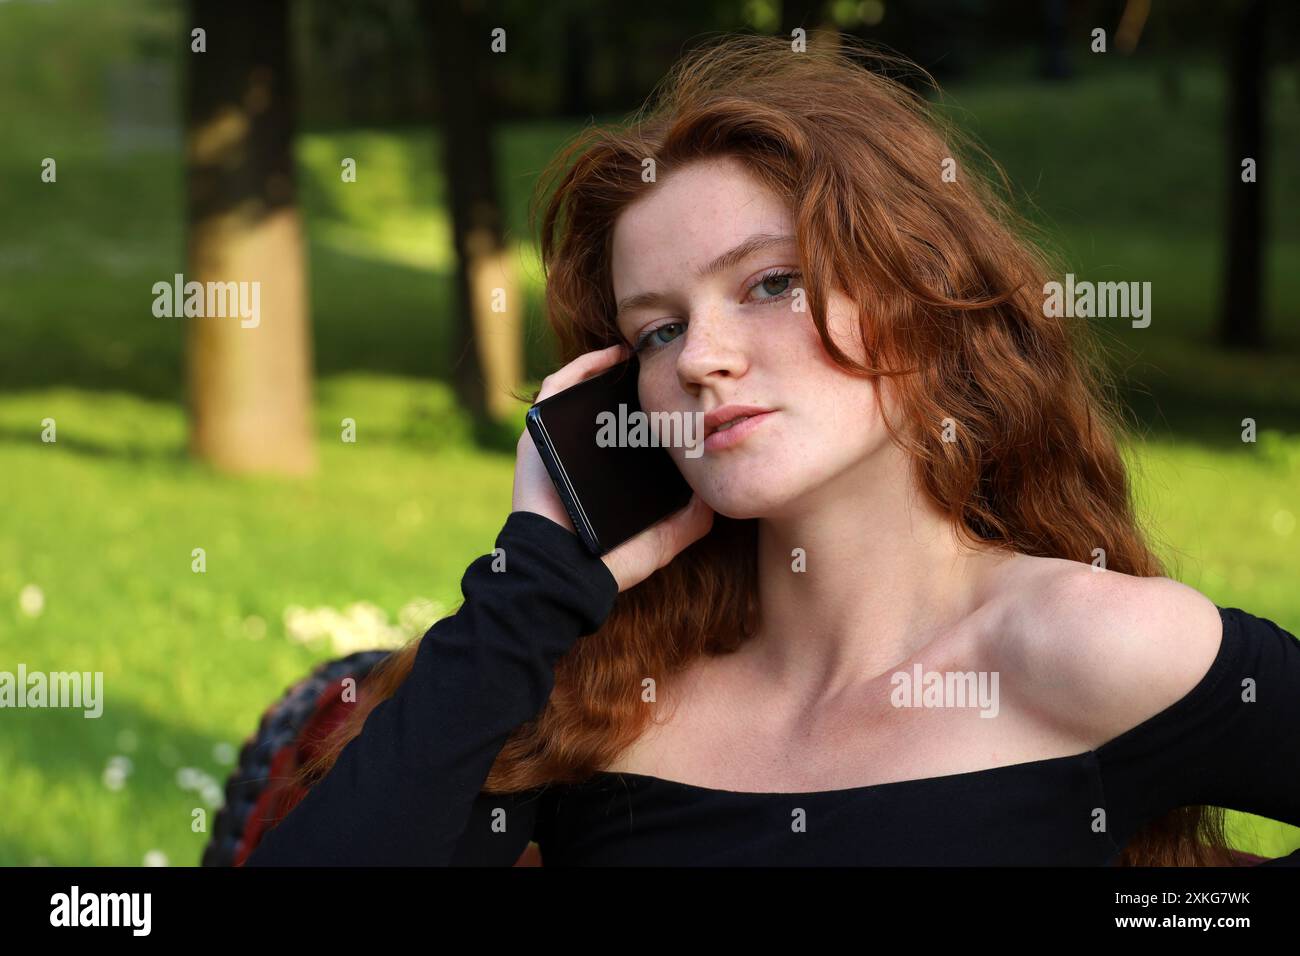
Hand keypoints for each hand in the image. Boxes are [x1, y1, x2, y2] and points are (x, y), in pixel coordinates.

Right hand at [512, 343, 714, 591]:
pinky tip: (614, 355)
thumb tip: (715, 491)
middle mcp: (583, 456)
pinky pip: (556, 388)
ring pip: (583, 392)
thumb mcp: (665, 538)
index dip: (654, 408)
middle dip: (636, 384)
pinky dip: (582, 366)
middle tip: (667, 363)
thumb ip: (693, 519)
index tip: (685, 390)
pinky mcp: (537, 435)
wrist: (568, 574)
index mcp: (608, 475)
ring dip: (610, 367)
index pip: (630, 432)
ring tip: (643, 350)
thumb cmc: (612, 561)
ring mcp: (558, 444)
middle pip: (610, 409)